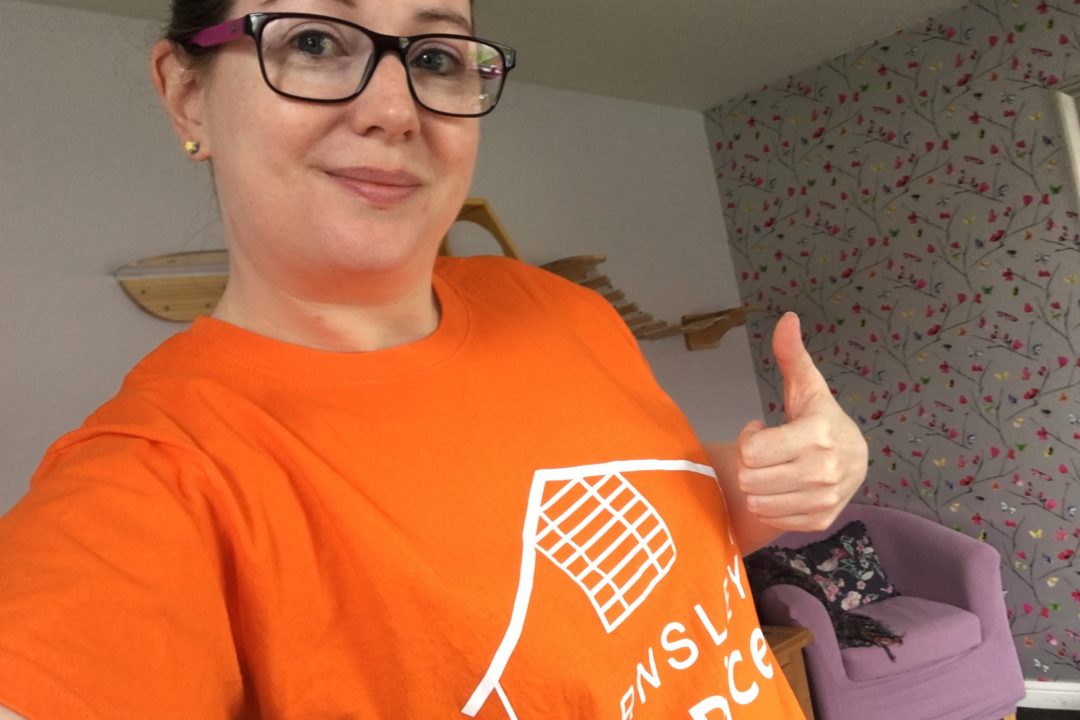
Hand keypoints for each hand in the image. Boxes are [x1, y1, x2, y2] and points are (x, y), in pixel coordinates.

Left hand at [736, 312, 867, 531]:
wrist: (853, 459)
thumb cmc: (819, 419)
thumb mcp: (806, 386)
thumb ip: (792, 354)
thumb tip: (787, 319)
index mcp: (817, 434)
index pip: (751, 450)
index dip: (751, 438)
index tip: (765, 429)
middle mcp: (823, 471)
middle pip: (750, 478)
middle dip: (752, 464)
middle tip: (769, 452)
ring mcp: (823, 499)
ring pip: (757, 501)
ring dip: (758, 485)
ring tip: (776, 468)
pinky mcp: (819, 520)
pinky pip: (771, 518)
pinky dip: (769, 505)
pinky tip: (784, 488)